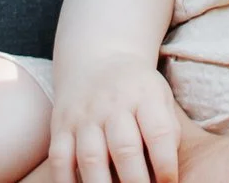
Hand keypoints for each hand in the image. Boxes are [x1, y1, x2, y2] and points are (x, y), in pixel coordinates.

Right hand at [48, 60, 181, 182]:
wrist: (97, 57)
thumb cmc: (138, 90)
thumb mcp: (161, 98)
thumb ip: (169, 133)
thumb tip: (167, 177)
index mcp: (144, 95)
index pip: (158, 133)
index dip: (166, 165)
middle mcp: (112, 104)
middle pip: (124, 149)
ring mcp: (84, 115)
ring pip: (91, 157)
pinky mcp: (61, 125)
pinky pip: (59, 159)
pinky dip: (65, 182)